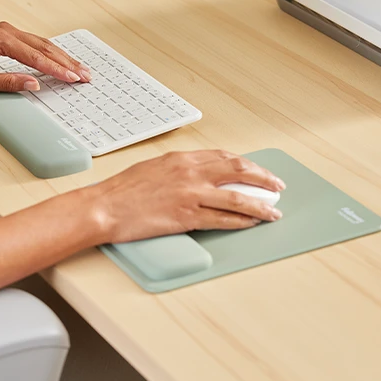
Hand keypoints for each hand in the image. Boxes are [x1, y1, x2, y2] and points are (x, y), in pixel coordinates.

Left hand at [0, 22, 90, 92]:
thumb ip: (9, 82)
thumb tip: (34, 84)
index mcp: (1, 40)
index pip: (36, 57)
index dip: (57, 69)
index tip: (72, 78)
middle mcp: (7, 31)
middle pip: (45, 47)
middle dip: (67, 62)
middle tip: (85, 75)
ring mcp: (9, 30)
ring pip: (43, 43)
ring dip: (63, 57)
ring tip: (80, 69)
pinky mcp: (9, 33)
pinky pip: (36, 42)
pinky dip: (51, 52)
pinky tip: (63, 60)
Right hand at [86, 150, 285, 243]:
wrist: (105, 207)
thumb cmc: (122, 190)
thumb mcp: (152, 167)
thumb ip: (178, 169)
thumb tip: (198, 176)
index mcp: (181, 158)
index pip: (223, 156)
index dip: (245, 164)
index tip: (257, 170)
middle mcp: (189, 172)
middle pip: (237, 171)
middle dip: (262, 178)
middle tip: (276, 186)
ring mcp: (190, 194)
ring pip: (237, 197)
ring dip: (260, 204)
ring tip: (273, 211)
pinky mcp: (186, 216)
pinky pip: (223, 219)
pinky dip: (242, 221)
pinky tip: (251, 223)